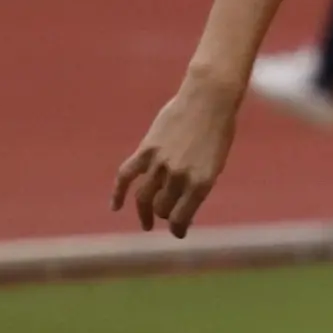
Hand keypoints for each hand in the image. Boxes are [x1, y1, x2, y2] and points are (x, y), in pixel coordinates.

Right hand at [111, 72, 241, 238]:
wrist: (208, 100)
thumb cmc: (218, 131)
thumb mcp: (215, 163)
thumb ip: (198, 184)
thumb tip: (183, 206)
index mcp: (202, 183)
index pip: (182, 217)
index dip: (178, 229)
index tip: (178, 233)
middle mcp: (180, 176)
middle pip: (162, 208)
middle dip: (164, 215)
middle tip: (165, 217)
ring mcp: (161, 163)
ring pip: (145, 197)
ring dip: (144, 212)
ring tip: (146, 223)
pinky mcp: (147, 149)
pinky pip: (126, 175)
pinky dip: (118, 192)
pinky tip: (115, 206)